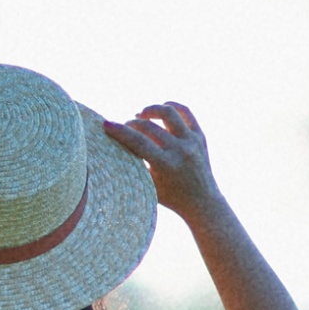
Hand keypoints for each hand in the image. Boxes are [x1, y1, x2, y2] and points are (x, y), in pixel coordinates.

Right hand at [101, 99, 220, 223]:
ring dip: (151, 110)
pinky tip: (160, 111)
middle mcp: (181, 151)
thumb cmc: (170, 198)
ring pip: (169, 112)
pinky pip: (185, 112)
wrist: (202, 203)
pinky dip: (171, 106)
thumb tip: (115, 145)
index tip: (106, 124)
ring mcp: (192, 142)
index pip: (138, 141)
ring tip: (141, 115)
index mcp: (166, 165)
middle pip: (149, 126)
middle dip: (132, 123)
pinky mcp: (200, 136)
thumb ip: (135, 166)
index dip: (119, 131)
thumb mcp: (149, 185)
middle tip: (125, 127)